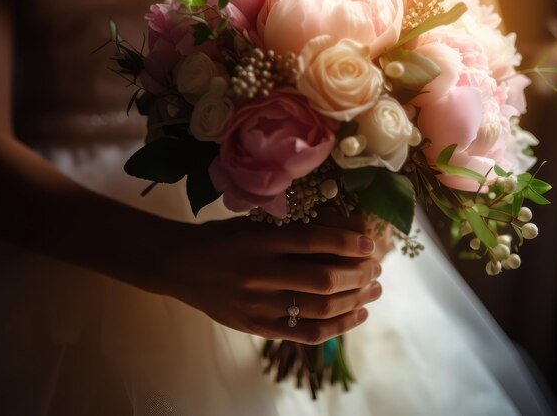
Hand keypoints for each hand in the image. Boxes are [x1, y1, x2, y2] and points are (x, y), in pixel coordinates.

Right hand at [152, 216, 381, 344]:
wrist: (180, 266)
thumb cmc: (221, 238)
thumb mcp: (252, 224)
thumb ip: (290, 230)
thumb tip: (341, 232)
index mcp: (259, 241)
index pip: (313, 241)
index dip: (347, 243)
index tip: (369, 244)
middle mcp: (261, 273)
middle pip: (324, 279)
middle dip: (359, 274)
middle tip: (376, 268)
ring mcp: (259, 305)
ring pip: (320, 308)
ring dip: (355, 299)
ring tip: (374, 290)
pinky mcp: (257, 326)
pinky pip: (305, 333)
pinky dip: (337, 327)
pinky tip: (357, 315)